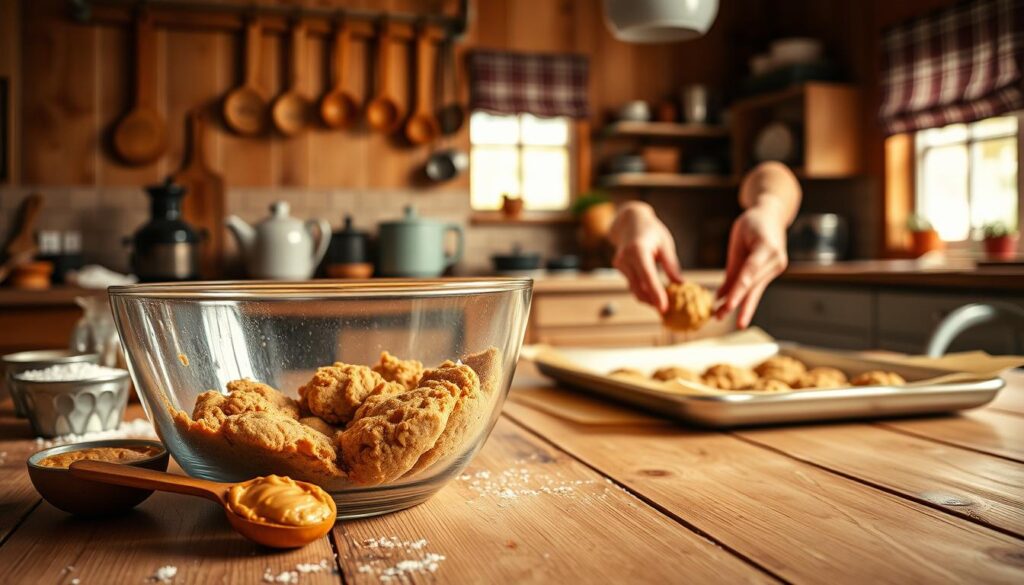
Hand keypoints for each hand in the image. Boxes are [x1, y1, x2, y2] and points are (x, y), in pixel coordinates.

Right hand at [610, 202, 681, 311]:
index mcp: (638, 250)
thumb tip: (681, 285)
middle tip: (667, 312)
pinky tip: (654, 295)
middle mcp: (625, 258)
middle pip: (638, 287)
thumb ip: (671, 266)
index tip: (664, 308)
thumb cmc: (652, 231)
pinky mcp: (619, 268)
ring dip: (647, 299)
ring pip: (634, 288)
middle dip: (652, 301)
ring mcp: (619, 264)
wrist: (629, 221)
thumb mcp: (665, 245)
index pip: (647, 276)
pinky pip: (632, 284)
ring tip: (663, 306)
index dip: (656, 294)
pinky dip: (643, 291)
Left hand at [716, 203, 788, 327]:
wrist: (772, 217)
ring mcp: (776, 268)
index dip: (739, 290)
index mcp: (767, 247)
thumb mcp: (738, 239)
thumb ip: (733, 266)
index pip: (750, 272)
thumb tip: (720, 294)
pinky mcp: (771, 273)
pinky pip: (754, 287)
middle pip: (752, 285)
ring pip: (754, 290)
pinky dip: (741, 296)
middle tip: (721, 317)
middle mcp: (775, 260)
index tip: (728, 304)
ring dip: (738, 305)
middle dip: (735, 303)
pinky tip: (726, 306)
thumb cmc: (753, 223)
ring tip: (720, 317)